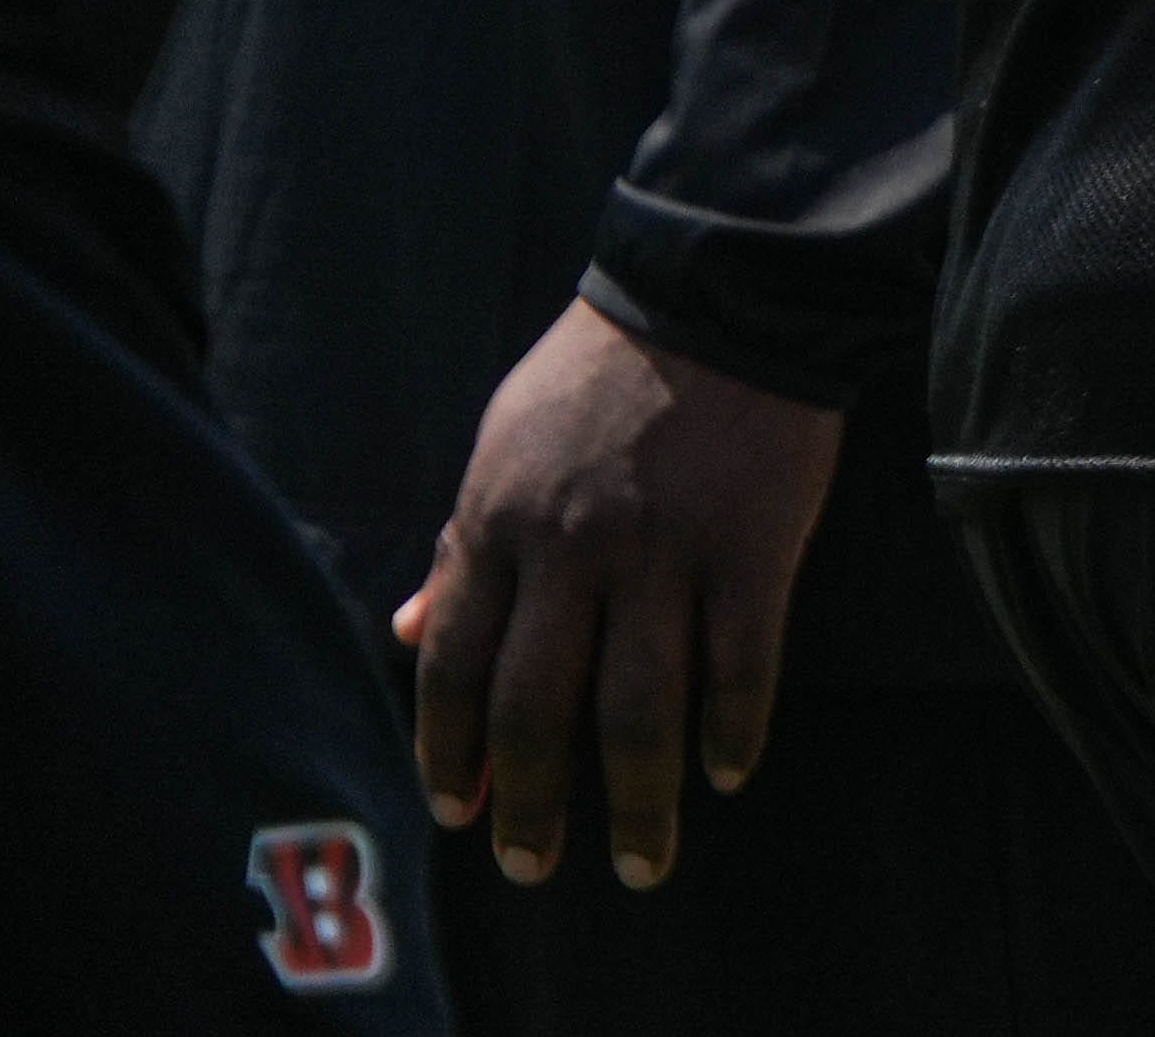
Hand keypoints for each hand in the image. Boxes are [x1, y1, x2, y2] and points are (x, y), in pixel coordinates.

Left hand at [396, 300, 845, 890]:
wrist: (723, 286)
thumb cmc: (600, 370)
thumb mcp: (501, 446)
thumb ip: (458, 547)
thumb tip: (402, 637)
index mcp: (497, 523)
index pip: (452, 668)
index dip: (448, 753)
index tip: (460, 811)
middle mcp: (571, 549)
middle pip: (536, 710)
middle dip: (530, 805)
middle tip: (534, 867)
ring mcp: (665, 551)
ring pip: (638, 710)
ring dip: (638, 801)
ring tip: (643, 859)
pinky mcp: (752, 544)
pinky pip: (740, 664)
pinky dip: (732, 731)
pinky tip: (727, 771)